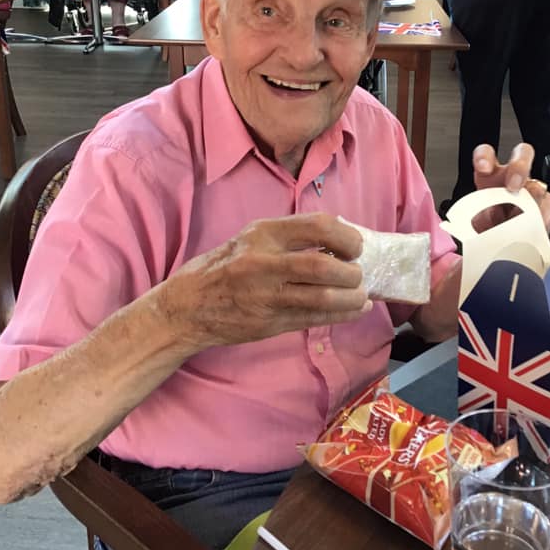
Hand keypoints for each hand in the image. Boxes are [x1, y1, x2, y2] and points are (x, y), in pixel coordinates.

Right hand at [154, 213, 369, 350]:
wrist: (187, 306)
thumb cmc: (223, 267)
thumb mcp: (251, 239)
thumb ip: (289, 238)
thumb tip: (337, 239)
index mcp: (263, 234)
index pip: (317, 226)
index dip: (346, 236)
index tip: (355, 246)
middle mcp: (264, 262)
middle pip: (322, 266)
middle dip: (351, 271)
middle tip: (359, 274)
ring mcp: (266, 296)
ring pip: (322, 297)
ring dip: (351, 297)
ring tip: (362, 296)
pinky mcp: (269, 323)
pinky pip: (314, 318)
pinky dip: (341, 315)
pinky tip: (355, 310)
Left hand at [471, 143, 549, 231]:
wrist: (504, 244)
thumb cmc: (488, 226)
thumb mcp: (476, 221)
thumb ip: (474, 215)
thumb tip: (473, 222)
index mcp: (489, 175)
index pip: (486, 154)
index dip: (485, 156)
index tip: (483, 168)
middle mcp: (511, 176)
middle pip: (523, 154)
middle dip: (519, 167)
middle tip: (513, 186)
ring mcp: (530, 188)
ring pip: (538, 185)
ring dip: (530, 200)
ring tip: (519, 217)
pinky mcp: (545, 204)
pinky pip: (547, 206)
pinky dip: (540, 216)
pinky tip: (530, 225)